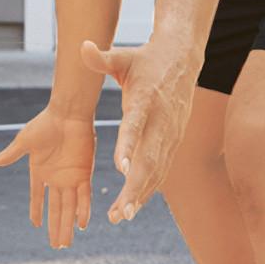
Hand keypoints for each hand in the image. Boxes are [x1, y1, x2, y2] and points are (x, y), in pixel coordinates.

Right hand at [0, 105, 96, 248]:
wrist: (68, 113)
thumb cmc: (45, 124)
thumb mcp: (24, 142)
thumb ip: (10, 155)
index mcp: (40, 171)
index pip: (38, 197)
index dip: (37, 211)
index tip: (35, 226)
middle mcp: (56, 177)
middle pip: (55, 208)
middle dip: (55, 227)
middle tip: (56, 247)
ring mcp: (70, 177)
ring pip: (69, 207)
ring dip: (68, 225)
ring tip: (66, 243)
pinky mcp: (84, 172)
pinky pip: (84, 196)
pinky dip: (83, 210)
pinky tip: (82, 225)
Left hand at [81, 37, 197, 223]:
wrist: (183, 59)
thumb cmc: (146, 60)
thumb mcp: (124, 57)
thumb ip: (101, 58)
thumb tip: (81, 46)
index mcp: (145, 100)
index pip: (136, 125)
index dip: (129, 146)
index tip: (119, 169)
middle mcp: (160, 120)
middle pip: (149, 158)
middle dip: (135, 187)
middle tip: (120, 213)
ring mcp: (170, 133)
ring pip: (156, 169)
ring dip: (141, 194)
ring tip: (123, 216)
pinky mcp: (173, 141)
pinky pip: (161, 168)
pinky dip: (149, 187)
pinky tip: (136, 205)